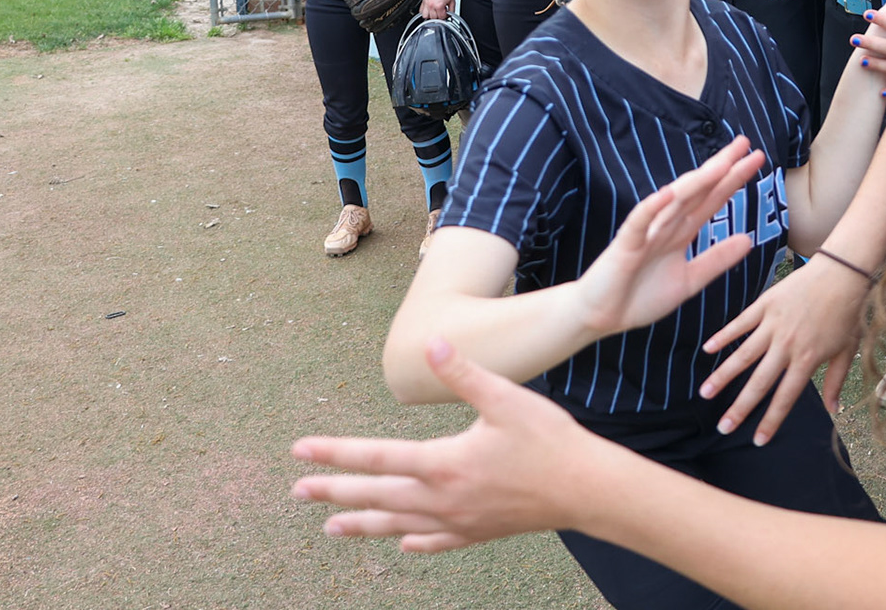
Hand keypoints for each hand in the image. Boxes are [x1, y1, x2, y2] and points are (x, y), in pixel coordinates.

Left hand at [293, 339, 606, 548]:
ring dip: (362, 523)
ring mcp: (458, 522)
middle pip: (376, 496)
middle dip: (335, 492)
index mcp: (443, 463)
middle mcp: (442, 499)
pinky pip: (435, 541)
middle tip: (298, 491)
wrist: (587, 489)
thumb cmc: (549, 440)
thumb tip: (431, 342)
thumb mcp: (506, 398)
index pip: (376, 458)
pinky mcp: (478, 533)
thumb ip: (463, 373)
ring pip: (397, 524)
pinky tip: (402, 543)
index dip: (335, 453)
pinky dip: (413, 541)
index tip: (301, 452)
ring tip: (331, 526)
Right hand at [421, 0, 453, 20]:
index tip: (446, 13)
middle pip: (433, 18)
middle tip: (441, 12)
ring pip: (425, 16)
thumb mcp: (452, 1)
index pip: (441, 17)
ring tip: (435, 12)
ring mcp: (426, 3)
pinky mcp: (423, 1)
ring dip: (430, 16)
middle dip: (438, 16)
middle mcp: (431, 5)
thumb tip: (451, 15)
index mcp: (439, 5)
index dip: (445, 16)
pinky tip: (430, 10)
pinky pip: (421, 11)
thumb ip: (452, 10)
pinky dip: (424, 12)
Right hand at [571, 136, 764, 337]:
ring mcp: (646, 232)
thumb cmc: (640, 296)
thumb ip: (716, 260)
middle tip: (746, 144)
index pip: (711, 198)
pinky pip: (640, 222)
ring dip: (696, 182)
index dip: (733, 179)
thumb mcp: (689, 280)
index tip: (756, 159)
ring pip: (674, 201)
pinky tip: (669, 193)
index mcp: (680, 231)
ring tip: (719, 164)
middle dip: (721, 167)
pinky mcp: (625, 245)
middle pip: (698, 190)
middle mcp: (666, 225)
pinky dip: (654, 207)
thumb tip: (748, 239)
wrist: (602, 317)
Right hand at [698, 254, 865, 443]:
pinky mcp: (765, 305)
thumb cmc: (847, 313)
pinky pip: (740, 323)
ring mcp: (773, 324)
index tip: (758, 440)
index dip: (771, 420)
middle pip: (759, 382)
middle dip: (740, 407)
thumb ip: (835, 381)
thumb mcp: (846, 350)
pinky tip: (708, 349)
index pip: (785, 397)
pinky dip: (724, 335)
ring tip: (705, 393)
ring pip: (743, 355)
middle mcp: (787, 345)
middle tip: (723, 427)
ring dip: (723, 375)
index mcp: (807, 359)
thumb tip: (833, 411)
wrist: (841, 273)